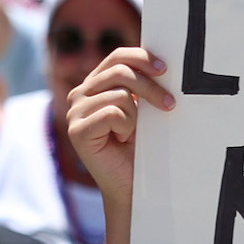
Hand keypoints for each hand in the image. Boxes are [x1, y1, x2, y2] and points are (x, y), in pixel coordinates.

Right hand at [63, 46, 171, 213]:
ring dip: (136, 116)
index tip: (165, 69)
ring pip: (119, 94)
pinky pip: (113, 113)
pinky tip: (121, 140)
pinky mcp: (76, 131)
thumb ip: (140, 85)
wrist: (132, 186)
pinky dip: (126, 127)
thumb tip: (161, 64)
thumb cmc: (138, 149)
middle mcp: (79, 95)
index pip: (117, 57)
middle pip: (120, 71)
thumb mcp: (141, 109)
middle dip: (150, 87)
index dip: (141, 58)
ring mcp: (74, 113)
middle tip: (169, 105)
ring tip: (132, 134)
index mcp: (94, 85)